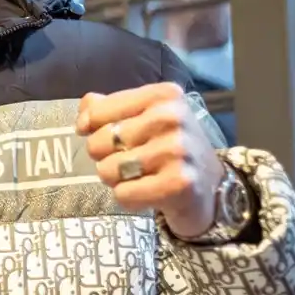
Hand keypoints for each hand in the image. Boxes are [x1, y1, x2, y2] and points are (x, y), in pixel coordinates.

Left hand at [76, 82, 225, 238]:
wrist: (211, 187)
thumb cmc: (169, 148)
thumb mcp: (145, 118)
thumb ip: (110, 108)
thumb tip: (84, 112)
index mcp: (163, 95)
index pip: (98, 111)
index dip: (89, 127)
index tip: (98, 135)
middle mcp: (172, 117)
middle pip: (99, 142)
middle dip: (105, 157)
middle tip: (129, 161)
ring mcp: (177, 150)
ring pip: (108, 170)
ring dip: (117, 180)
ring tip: (140, 176)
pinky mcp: (179, 183)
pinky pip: (124, 194)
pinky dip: (130, 198)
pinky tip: (149, 192)